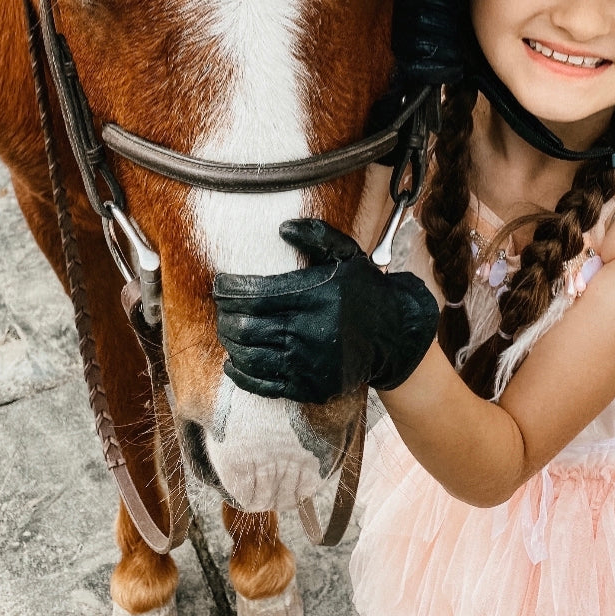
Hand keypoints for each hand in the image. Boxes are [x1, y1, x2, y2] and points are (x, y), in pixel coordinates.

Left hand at [213, 218, 439, 405]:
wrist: (394, 335)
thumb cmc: (364, 289)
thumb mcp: (346, 254)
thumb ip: (316, 236)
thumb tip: (282, 228)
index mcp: (314, 296)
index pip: (254, 296)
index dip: (229, 291)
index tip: (221, 284)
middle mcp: (309, 332)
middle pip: (246, 327)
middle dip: (226, 316)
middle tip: (223, 308)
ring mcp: (308, 364)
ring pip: (250, 355)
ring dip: (231, 342)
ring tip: (229, 330)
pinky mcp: (309, 387)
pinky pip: (263, 384)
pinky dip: (242, 373)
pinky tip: (234, 361)